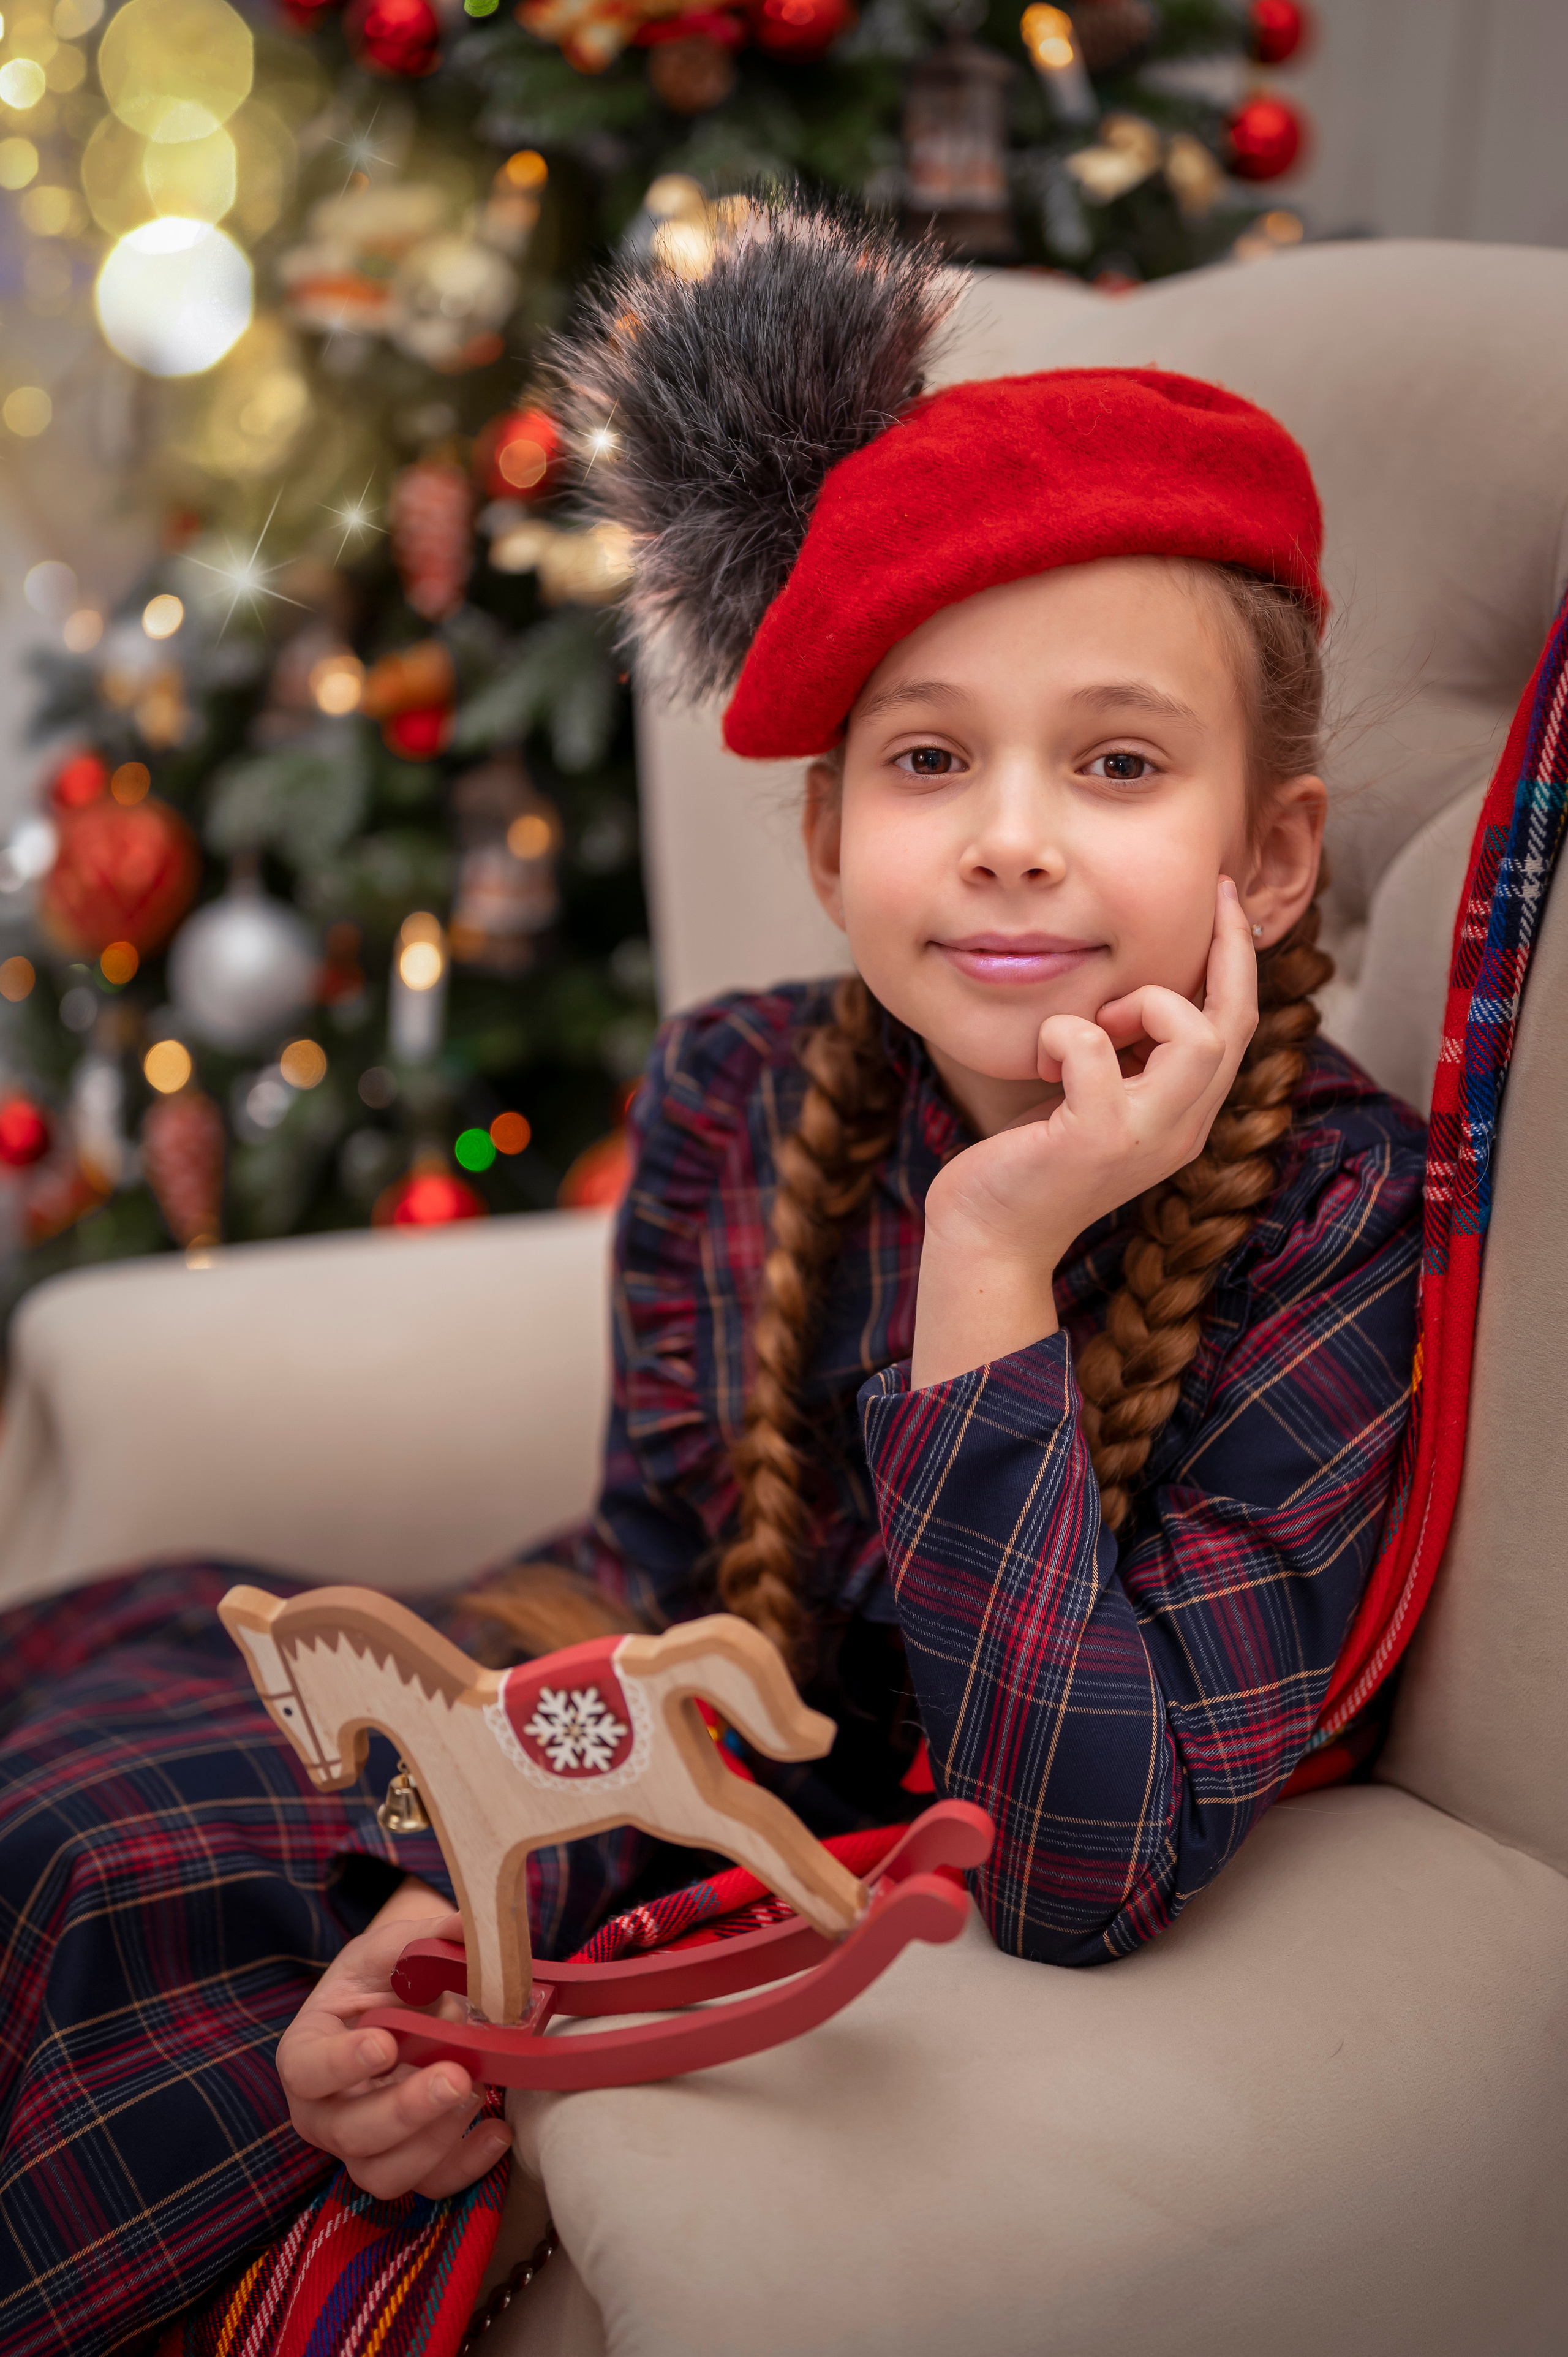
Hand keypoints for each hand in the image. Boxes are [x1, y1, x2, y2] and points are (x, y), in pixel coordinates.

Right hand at [277, 1906, 510, 2199]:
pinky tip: (497, 2131)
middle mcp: (324, 2111)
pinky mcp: (404, 2164)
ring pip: (383, 2173)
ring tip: (476, 2093)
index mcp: (307, 2051)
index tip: (384, 2043)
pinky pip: (427, 2186)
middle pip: (349, 2132)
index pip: (306, 2069)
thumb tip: (466, 1925)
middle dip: (404, 2110)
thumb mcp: (394, 1949)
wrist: (405, 2009)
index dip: (341, 2064)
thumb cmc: (385, 1979)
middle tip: (456, 2076)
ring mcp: (361, 2146)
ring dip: (434, 2141)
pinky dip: (465, 2167)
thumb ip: (426, 1937)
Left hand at [911, 879, 1257, 1387]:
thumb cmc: (1029, 1162)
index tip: (1228, 899)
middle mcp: (1181, 1127)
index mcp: (1184, 1114)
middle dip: (1228, 950)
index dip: (1239, 959)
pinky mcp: (1096, 1138)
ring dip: (1143, 1005)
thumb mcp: (1093, 1098)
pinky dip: (1064, 1035)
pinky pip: (1093, 1047)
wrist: (988, 1238)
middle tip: (1215, 897)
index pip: (1235, 1026)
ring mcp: (1145, 1136)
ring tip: (1094, 1024)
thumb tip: (1129, 993)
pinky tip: (1043, 1060)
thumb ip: (1123, 1056)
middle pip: (1234, 1023)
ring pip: (1194, 1035)